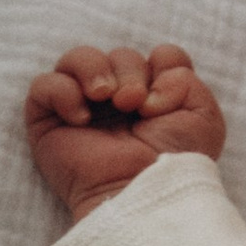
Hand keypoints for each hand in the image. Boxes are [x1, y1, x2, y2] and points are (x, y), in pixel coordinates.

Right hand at [26, 41, 226, 219]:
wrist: (143, 191)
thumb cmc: (174, 162)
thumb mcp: (202, 117)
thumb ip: (186, 78)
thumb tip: (151, 71)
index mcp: (156, 96)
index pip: (156, 56)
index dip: (163, 64)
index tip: (163, 97)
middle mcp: (119, 99)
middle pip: (120, 54)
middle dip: (129, 70)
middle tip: (133, 104)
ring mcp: (83, 107)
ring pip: (77, 58)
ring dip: (94, 69)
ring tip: (104, 97)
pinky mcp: (49, 123)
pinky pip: (44, 85)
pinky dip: (62, 92)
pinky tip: (81, 118)